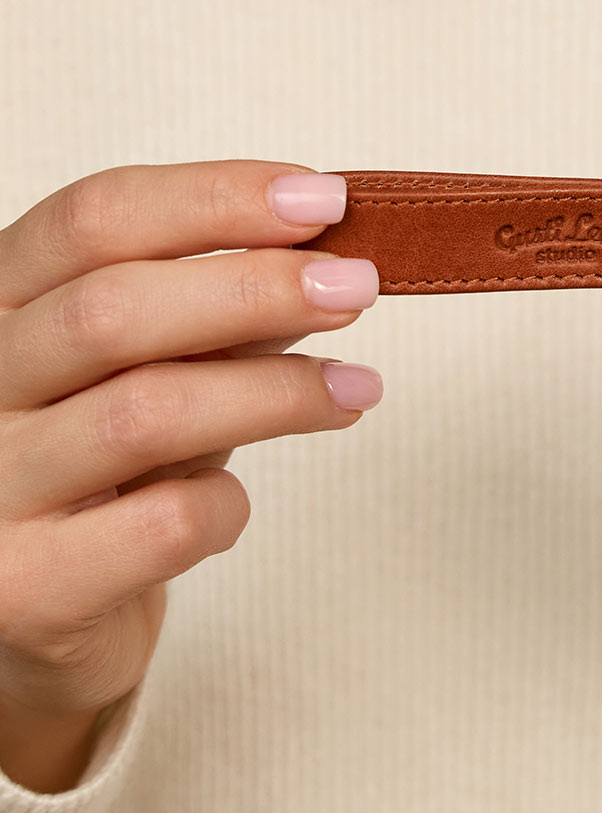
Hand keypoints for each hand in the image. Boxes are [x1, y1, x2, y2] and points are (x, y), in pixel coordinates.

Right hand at [0, 160, 381, 726]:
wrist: (38, 616)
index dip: (216, 197)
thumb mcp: (159, 367)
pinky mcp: (25, 589)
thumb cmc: (109, 469)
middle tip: (356, 287)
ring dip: (275, 390)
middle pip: (114, 308)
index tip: (322, 201)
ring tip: (354, 388)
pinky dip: (227, 504)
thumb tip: (324, 261)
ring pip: (146, 412)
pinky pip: (160, 526)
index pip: (94, 218)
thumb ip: (222, 315)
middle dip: (256, 287)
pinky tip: (237, 503)